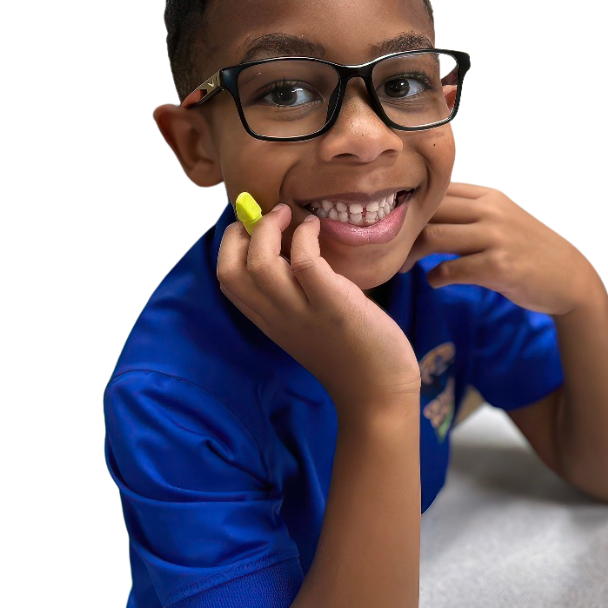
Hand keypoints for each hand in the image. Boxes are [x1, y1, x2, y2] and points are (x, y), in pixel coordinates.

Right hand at [217, 206, 421, 412]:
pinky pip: (304, 263)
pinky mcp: (333, 306)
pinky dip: (305, 237)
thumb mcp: (309, 324)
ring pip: (260, 265)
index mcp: (269, 321)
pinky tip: (316, 228)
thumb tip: (292, 249)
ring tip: (290, 215)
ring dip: (269, 229)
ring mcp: (303, 312)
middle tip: (271, 215)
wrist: (378, 392)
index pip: (228, 280)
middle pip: (231, 271)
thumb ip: (295, 296)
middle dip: (241, 233)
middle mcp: (278, 317)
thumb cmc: (351, 352)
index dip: (231, 246)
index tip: (252, 228)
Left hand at [397, 181, 604, 316]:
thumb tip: (426, 215)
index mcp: (489, 196)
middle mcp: (491, 211)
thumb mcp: (503, 219)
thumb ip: (470, 213)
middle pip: (430, 210)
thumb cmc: (530, 251)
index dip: (410, 205)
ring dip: (411, 254)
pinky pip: (451, 269)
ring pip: (434, 236)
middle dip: (403, 230)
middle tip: (390, 249)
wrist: (571, 278)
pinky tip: (435, 281)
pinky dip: (436, 277)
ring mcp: (495, 237)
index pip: (438, 190)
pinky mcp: (498, 266)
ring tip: (403, 267)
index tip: (393, 223)